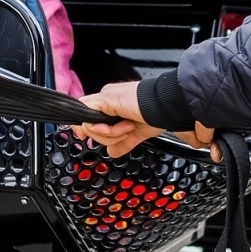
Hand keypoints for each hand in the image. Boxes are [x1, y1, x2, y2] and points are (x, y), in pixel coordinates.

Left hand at [75, 82, 219, 160]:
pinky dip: (107, 130)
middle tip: (125, 132)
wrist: (166, 105)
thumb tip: (112, 153)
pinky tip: (123, 126)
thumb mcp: (137, 133)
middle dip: (105, 137)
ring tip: (129, 126)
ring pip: (89, 125)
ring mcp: (105, 98)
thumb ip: (123, 143)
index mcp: (114, 104)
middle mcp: (107, 99)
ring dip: (111, 134)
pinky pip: (92, 121)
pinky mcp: (105, 100)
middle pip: (88, 124)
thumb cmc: (158, 114)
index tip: (84, 138)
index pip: (89, 116)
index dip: (86, 129)